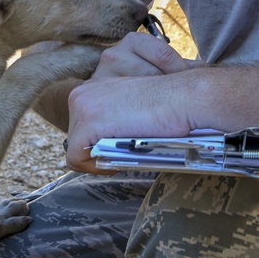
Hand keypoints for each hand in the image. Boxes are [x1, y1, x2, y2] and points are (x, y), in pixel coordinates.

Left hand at [63, 34, 205, 172]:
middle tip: (124, 154)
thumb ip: (113, 121)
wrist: (183, 97)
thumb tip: (104, 147)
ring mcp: (82, 106)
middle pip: (75, 138)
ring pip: (75, 149)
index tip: (120, 148)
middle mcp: (80, 93)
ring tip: (124, 155)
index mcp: (91, 89)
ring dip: (98, 159)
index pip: (80, 128)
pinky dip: (94, 168)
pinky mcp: (89, 122)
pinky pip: (76, 158)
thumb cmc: (166, 108)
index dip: (98, 144)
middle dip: (97, 152)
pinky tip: (117, 163)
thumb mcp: (130, 111)